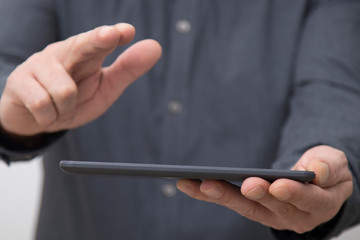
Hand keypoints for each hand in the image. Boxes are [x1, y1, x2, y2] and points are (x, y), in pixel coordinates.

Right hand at [0, 23, 161, 135]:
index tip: (127, 32)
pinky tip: (46, 113)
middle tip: (110, 36)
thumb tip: (155, 47)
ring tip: (61, 108)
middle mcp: (63, 53)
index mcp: (86, 54)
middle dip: (96, 41)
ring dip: (67, 109)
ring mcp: (38, 65)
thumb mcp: (104, 89)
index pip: (100, 41)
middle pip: (80, 46)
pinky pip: (43, 105)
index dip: (112, 36)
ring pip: (64, 91)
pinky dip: (50, 117)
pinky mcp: (19, 81)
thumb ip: (127, 70)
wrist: (34, 118)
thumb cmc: (73, 100)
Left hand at [177, 145, 352, 233]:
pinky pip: (232, 202)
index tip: (278, 185)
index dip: (292, 193)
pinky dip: (211, 195)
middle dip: (253, 195)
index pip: (307, 200)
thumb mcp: (336, 165)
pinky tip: (191, 185)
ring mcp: (270, 215)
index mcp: (319, 205)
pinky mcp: (253, 209)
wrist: (316, 183)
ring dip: (222, 196)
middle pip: (270, 207)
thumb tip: (316, 171)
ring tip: (200, 184)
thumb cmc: (326, 172)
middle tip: (240, 184)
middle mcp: (292, 216)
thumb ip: (330, 167)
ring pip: (245, 207)